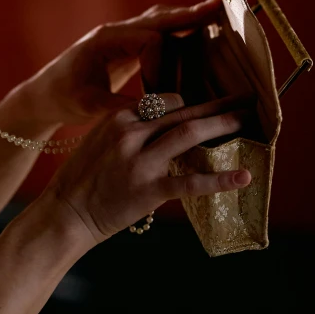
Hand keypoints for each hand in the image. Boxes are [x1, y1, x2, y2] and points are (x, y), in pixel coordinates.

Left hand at [21, 0, 222, 126]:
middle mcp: (115, 32)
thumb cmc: (60, 99)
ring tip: (215, 13)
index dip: (162, 67)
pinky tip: (195, 32)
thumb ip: (120, 106)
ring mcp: (120, 38)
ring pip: (159, 22)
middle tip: (219, 9)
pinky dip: (176, 32)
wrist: (42, 97)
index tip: (158, 97)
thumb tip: (156, 110)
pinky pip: (155, 35)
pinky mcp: (124, 49)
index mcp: (106, 40)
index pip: (150, 41)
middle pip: (159, 18)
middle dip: (189, 16)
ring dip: (186, 20)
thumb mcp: (87, 106)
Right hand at [41, 93, 253, 243]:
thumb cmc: (82, 179)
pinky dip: (219, 180)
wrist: (65, 212)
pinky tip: (243, 177)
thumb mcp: (100, 140)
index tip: (212, 104)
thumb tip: (162, 125)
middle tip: (247, 100)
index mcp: (118, 118)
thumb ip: (129, 129)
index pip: (165, 101)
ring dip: (222, 125)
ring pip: (189, 135)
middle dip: (218, 105)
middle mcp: (130, 133)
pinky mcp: (147, 190)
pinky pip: (189, 183)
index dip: (193, 102)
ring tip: (249, 121)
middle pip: (183, 112)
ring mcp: (139, 161)